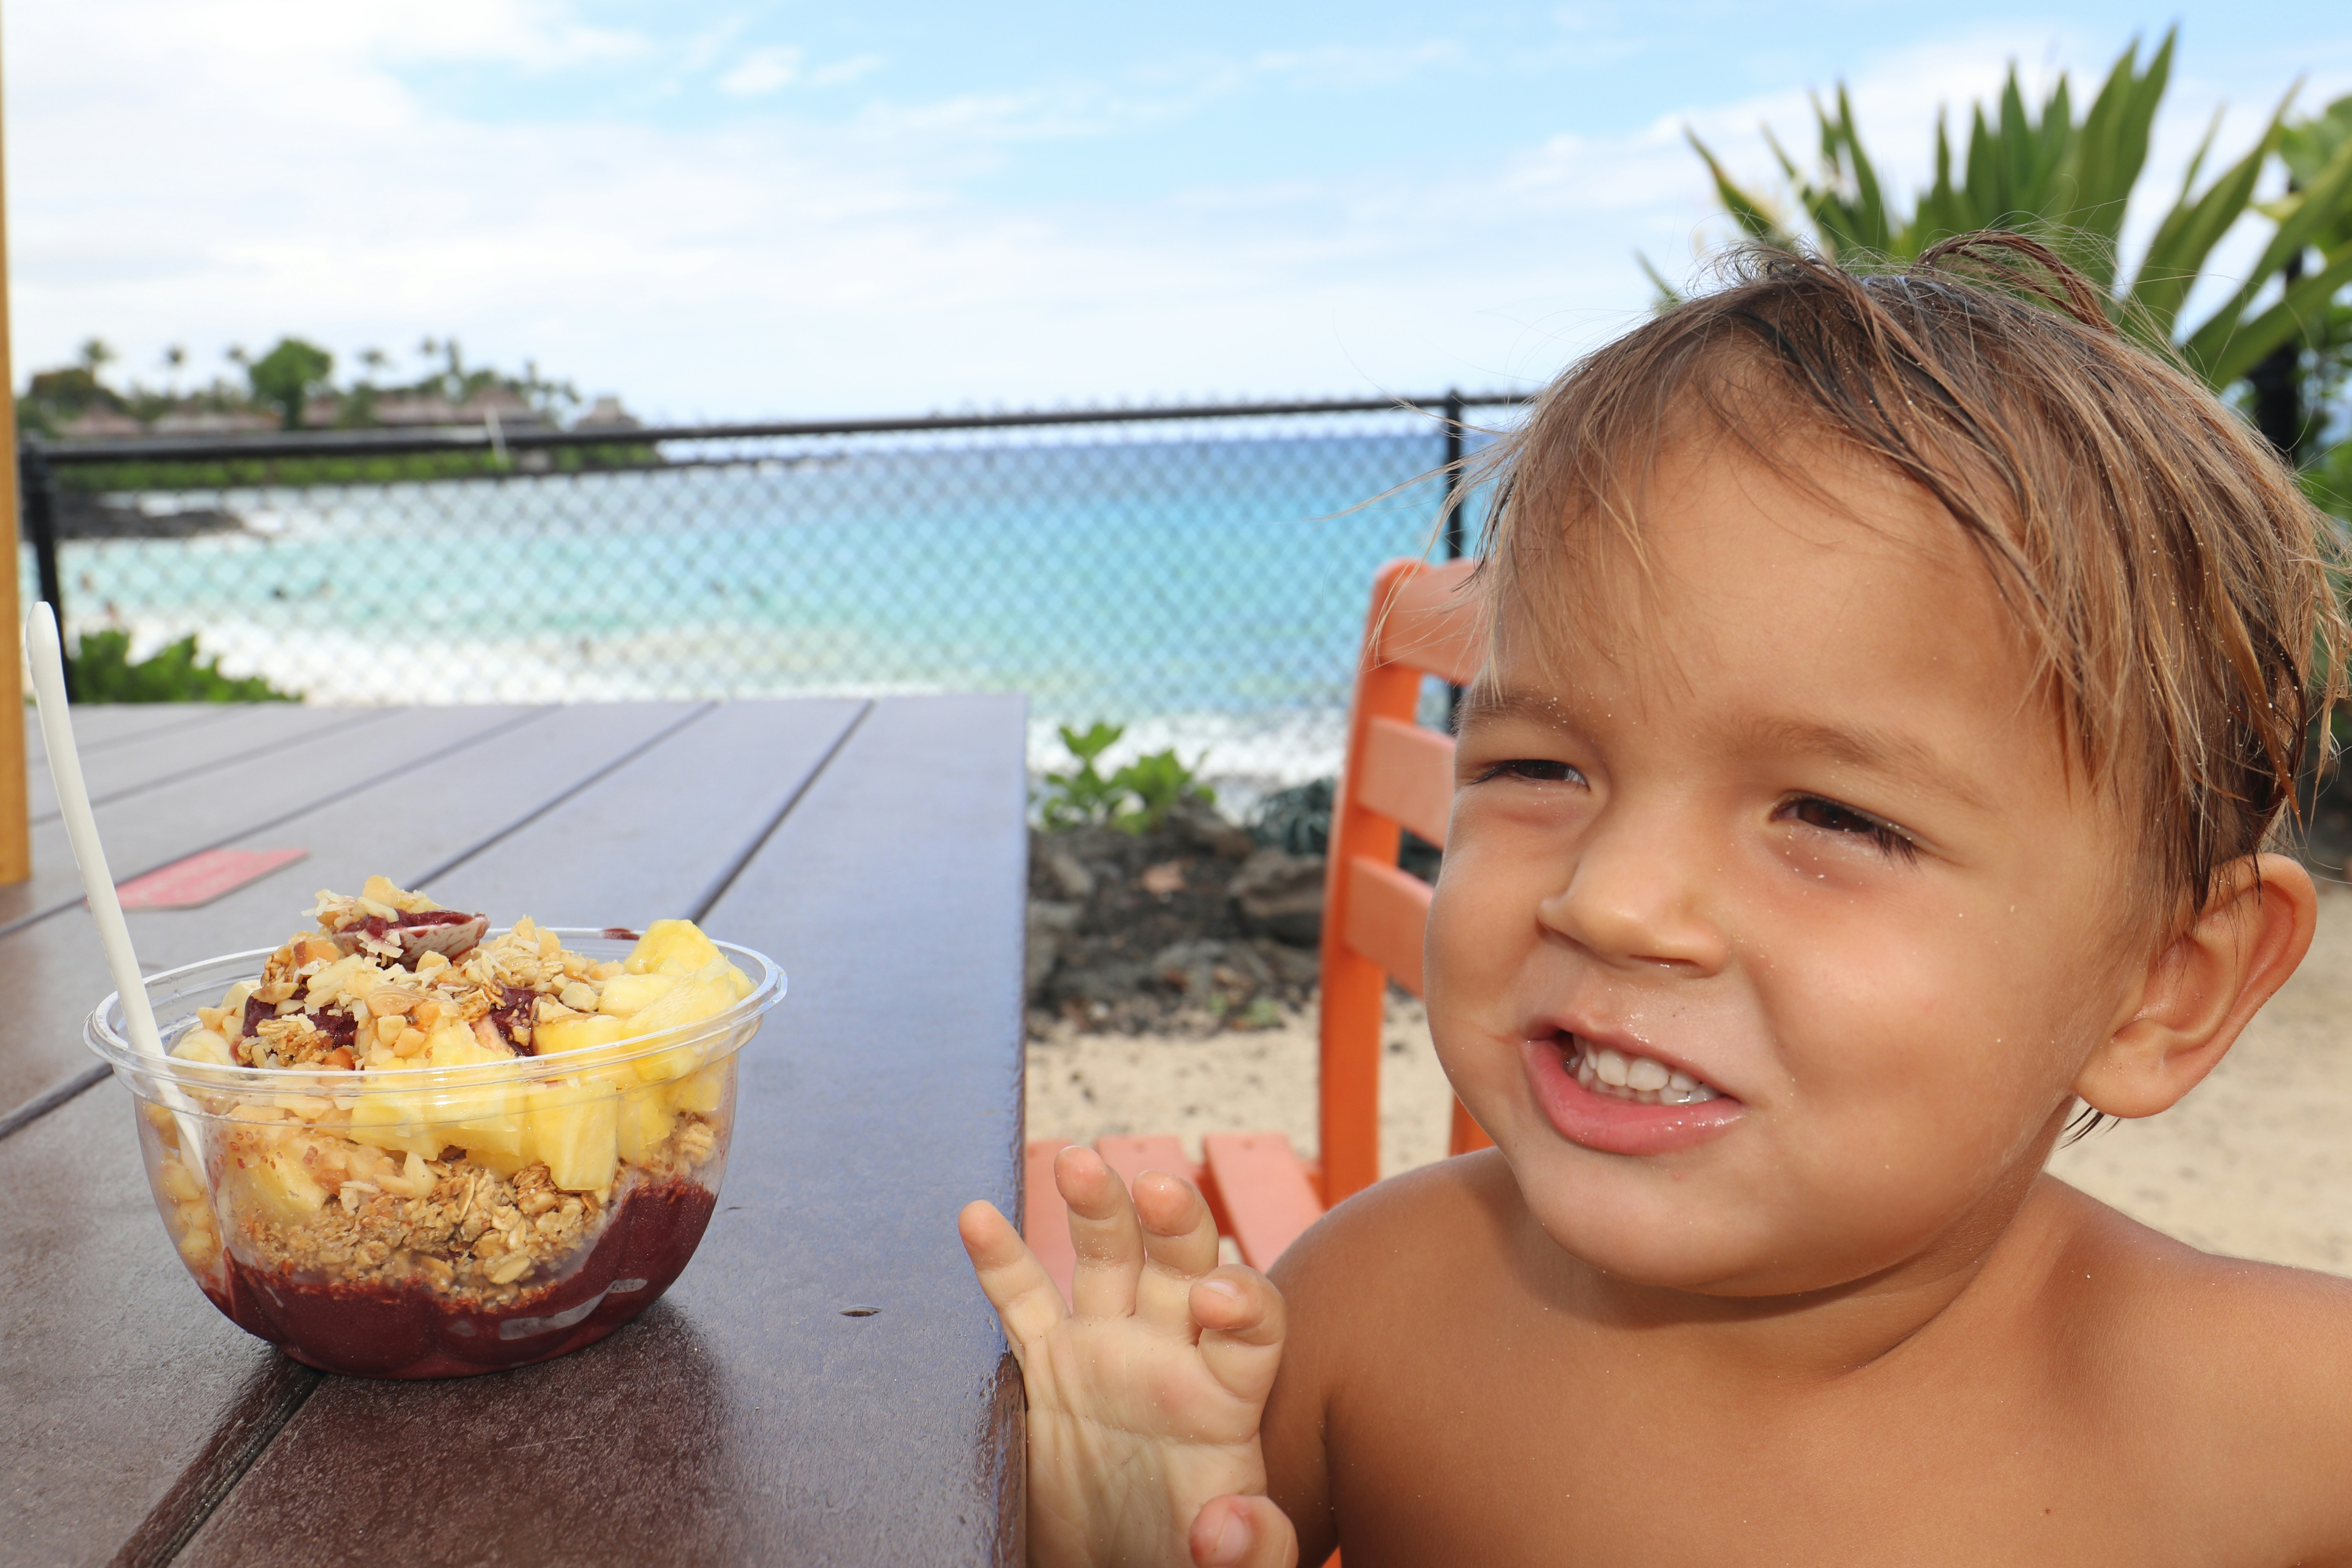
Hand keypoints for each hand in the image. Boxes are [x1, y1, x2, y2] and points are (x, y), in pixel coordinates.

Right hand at [961, 1147, 1296, 1567]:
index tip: (1217, 1299)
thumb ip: (1252, 1550)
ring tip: (1078, 1160)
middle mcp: (1171, 1352)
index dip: (1242, 1300)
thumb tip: (1224, 1524)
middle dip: (1174, 1219)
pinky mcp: (1045, 1366)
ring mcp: (1105, 1349)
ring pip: (1107, 1255)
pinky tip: (979, 1216)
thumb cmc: (1183, 1561)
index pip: (1254, 1323)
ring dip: (1096, 1203)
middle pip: (1183, 1262)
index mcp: (1226, 1396)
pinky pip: (1022, 1300)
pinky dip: (1000, 1258)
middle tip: (1157, 1189)